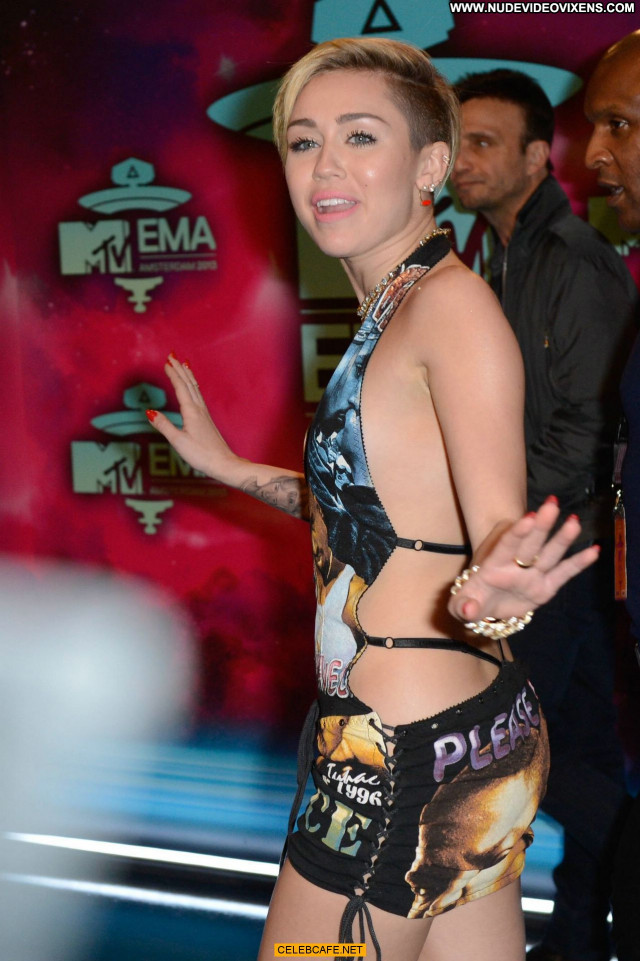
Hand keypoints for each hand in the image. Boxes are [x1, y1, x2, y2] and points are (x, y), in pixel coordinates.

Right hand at [147, 354, 238, 480]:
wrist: (223, 463)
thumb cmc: (201, 454)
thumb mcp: (178, 441)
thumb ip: (164, 426)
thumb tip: (150, 412)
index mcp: (191, 412)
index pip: (180, 388)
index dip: (173, 374)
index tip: (166, 361)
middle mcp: (199, 409)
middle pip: (189, 384)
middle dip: (180, 369)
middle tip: (172, 355)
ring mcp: (204, 414)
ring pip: (195, 389)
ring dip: (188, 375)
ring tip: (183, 365)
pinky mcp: (207, 420)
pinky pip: (198, 397)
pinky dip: (194, 387)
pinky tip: (193, 389)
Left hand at [448, 497, 599, 623]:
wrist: (485, 603)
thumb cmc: (471, 599)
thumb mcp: (461, 604)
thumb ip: (463, 607)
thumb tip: (470, 611)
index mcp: (493, 565)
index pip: (507, 545)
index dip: (517, 532)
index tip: (528, 517)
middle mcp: (516, 566)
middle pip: (530, 544)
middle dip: (542, 526)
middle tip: (552, 505)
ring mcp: (532, 575)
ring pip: (549, 554)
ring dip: (561, 539)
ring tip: (574, 521)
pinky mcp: (545, 587)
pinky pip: (563, 574)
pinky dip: (578, 563)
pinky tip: (593, 551)